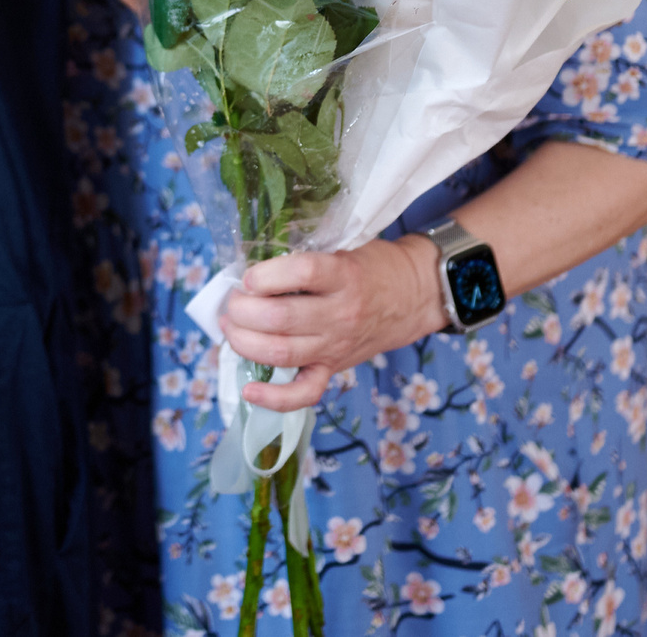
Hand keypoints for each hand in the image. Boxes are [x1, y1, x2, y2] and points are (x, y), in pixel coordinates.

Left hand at [216, 236, 445, 410]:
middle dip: (242, 310)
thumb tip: (253, 269)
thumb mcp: (344, 248)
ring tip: (231, 326)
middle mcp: (341, 314)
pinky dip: (273, 398)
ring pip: (281, 353)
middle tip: (233, 301)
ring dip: (243, 341)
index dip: (266, 275)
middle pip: (280, 319)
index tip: (248, 275)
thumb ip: (304, 259)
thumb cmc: (373, 267)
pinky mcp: (334, 368)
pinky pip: (304, 393)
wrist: (415, 296)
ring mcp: (336, 346)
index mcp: (344, 276)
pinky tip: (249, 388)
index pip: (302, 272)